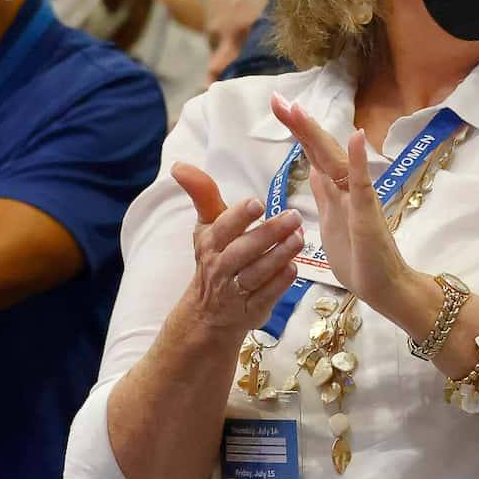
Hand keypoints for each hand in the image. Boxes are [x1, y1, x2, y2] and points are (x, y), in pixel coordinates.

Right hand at [167, 162, 304, 347]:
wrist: (208, 313)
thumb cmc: (215, 259)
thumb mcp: (207, 227)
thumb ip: (202, 194)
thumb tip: (179, 165)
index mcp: (210, 243)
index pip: (223, 228)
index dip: (239, 216)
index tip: (257, 203)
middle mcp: (220, 267)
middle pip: (243, 250)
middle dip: (268, 233)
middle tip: (293, 217)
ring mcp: (235, 291)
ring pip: (257, 273)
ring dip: (279, 256)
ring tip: (299, 239)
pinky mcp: (251, 310)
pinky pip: (266, 296)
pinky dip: (280, 283)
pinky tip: (294, 267)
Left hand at [270, 95, 415, 309]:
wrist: (383, 287)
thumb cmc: (359, 259)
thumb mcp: (331, 224)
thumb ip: (325, 197)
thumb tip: (314, 172)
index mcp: (335, 190)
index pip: (313, 153)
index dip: (297, 130)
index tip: (279, 106)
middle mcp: (347, 187)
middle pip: (321, 149)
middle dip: (300, 124)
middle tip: (278, 99)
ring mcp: (359, 197)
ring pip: (336, 159)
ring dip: (319, 135)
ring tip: (300, 110)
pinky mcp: (368, 213)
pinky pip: (362, 184)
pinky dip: (360, 160)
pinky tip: (356, 138)